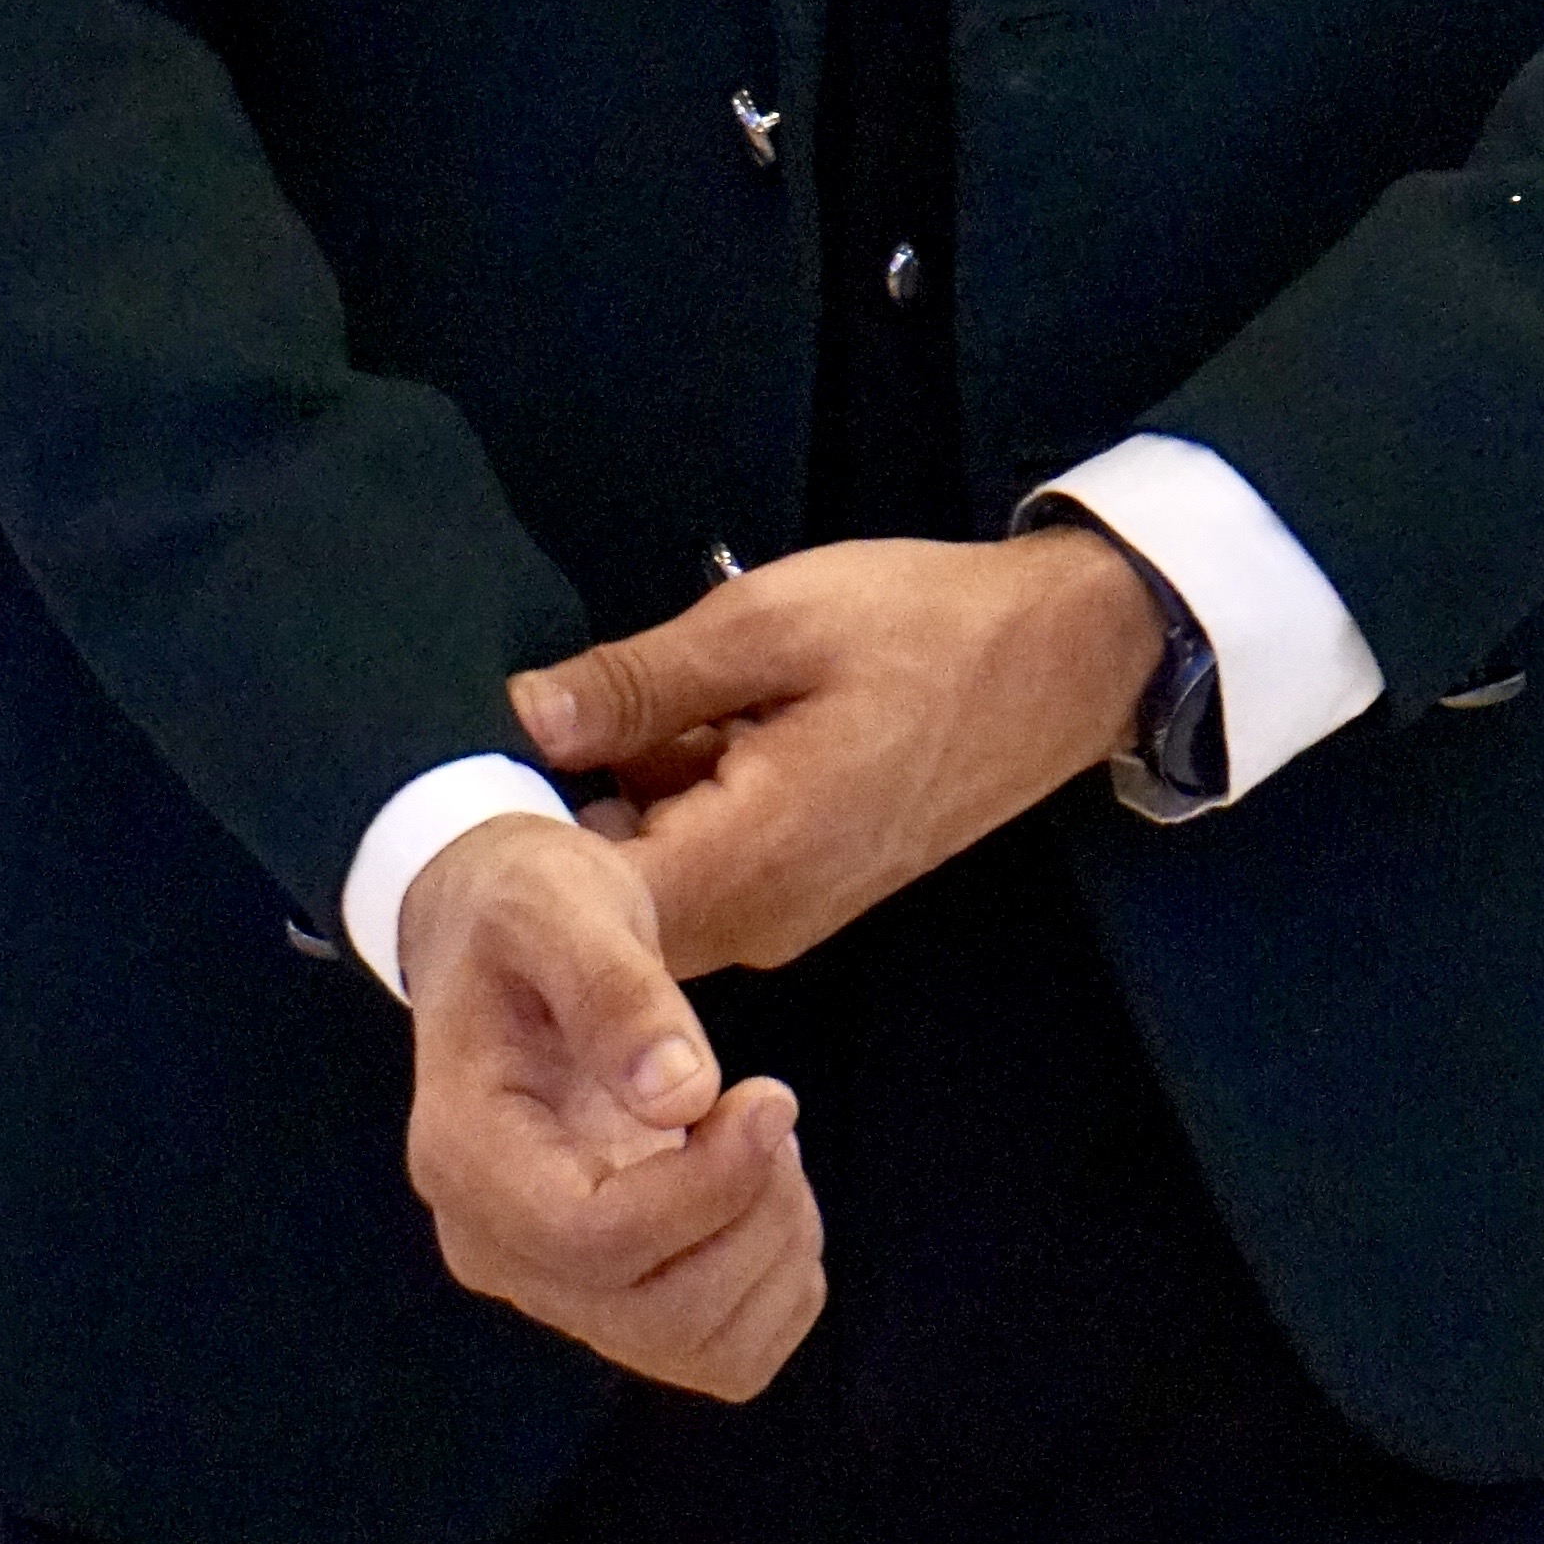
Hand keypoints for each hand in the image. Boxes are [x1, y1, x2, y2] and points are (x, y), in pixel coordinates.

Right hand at [397, 816, 822, 1404]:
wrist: (497, 940)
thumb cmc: (523, 913)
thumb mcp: (560, 906)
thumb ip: (615, 990)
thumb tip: (682, 1094)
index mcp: (464, 1154)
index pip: (588, 1239)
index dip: (706, 1189)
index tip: (771, 1097)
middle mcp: (493, 1242)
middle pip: (652, 1311)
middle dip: (752, 1217)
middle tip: (770, 1107)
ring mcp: (548, 1279)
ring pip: (693, 1345)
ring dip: (772, 1251)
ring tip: (766, 1137)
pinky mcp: (606, 1290)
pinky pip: (718, 1350)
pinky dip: (775, 1284)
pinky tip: (763, 1187)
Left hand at [511, 531, 1164, 983]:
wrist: (1066, 660)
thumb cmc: (924, 628)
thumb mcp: (768, 623)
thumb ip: (640, 683)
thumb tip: (520, 720)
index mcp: (748, 861)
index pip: (586, 909)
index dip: (520, 850)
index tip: (477, 776)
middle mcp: (760, 919)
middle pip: (609, 904)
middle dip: (564, 818)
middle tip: (536, 713)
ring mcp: (786, 912)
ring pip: (656, 880)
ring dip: (626, 800)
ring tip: (623, 699)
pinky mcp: (805, 888)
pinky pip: (704, 865)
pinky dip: (678, 801)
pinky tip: (693, 722)